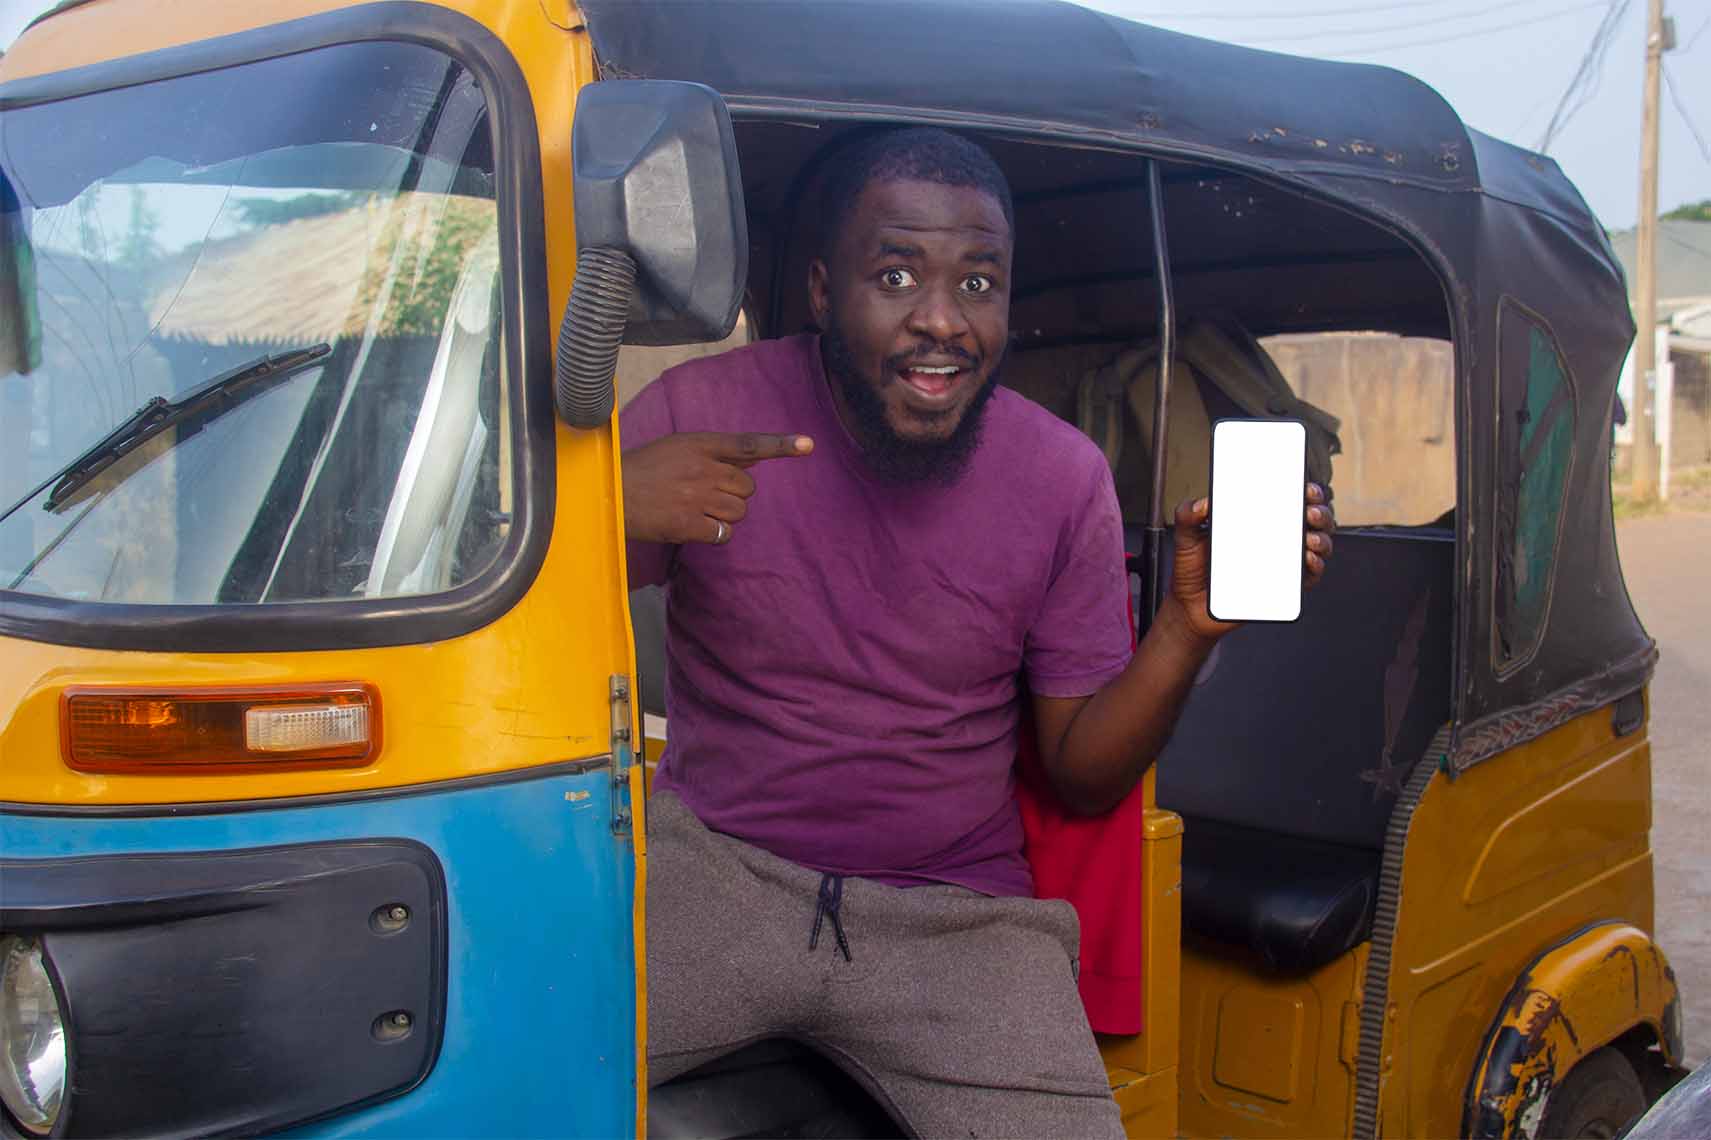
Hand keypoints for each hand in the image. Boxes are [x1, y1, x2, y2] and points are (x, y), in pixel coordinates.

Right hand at [621, 431, 812, 544]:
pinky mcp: (689, 524)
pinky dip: (714, 534)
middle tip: (705, 495)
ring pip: (739, 511)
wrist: (610, 494)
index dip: (780, 445)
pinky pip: (724, 533)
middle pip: (747, 487)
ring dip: (724, 515)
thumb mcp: (677, 448)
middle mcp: (703, 468)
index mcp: (699, 444)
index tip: (808, 445)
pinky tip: (693, 527)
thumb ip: (715, 452)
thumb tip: (754, 456)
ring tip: (695, 510)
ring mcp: (697, 496)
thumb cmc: (642, 470)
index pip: (748, 444)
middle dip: (734, 494)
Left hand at [1167, 482, 1335, 641]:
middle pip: (1312, 519)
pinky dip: (1315, 566)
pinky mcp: (1285, 586)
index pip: (1290, 498)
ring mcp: (1283, 561)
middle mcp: (1276, 537)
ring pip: (1318, 544)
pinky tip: (1306, 558)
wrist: (1190, 605)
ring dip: (1321, 538)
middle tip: (1309, 511)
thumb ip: (1188, 515)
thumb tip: (1203, 503)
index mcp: (1258, 519)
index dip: (1305, 491)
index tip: (1304, 487)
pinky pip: (1309, 575)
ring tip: (1308, 537)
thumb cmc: (1193, 568)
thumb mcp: (1186, 537)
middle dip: (1320, 511)